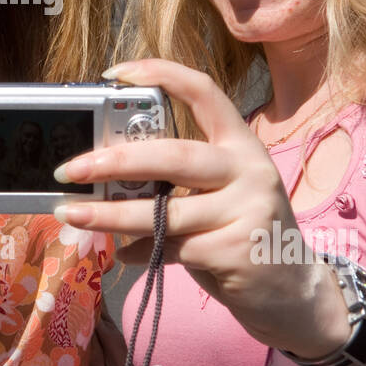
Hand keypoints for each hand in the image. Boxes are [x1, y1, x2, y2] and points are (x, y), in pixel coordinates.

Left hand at [52, 58, 345, 357]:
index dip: (160, 74)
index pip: (203, 92)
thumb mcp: (221, 193)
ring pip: (162, 211)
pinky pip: (170, 248)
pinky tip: (122, 254)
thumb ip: (178, 180)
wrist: (295, 291)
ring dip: (109, 215)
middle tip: (71, 168)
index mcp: (241, 144)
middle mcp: (248, 170)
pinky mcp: (235, 252)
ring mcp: (245, 211)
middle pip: (174, 155)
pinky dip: (138, 251)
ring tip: (73, 213)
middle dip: (115, 160)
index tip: (114, 74)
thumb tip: (107, 177)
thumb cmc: (241, 232)